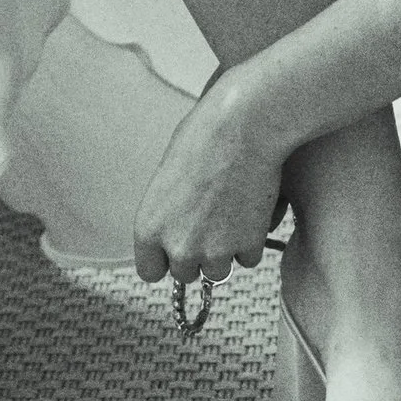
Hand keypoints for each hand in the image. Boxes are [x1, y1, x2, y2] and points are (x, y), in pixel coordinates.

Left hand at [133, 68, 289, 291]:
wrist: (242, 126)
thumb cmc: (203, 137)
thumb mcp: (167, 176)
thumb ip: (166, 212)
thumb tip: (175, 227)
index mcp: (149, 228)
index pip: (150, 271)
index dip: (165, 259)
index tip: (177, 248)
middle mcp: (178, 247)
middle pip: (186, 273)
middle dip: (197, 253)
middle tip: (211, 221)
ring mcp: (215, 251)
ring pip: (218, 271)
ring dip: (226, 251)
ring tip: (232, 213)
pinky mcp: (247, 246)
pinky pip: (248, 258)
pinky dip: (252, 240)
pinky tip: (251, 209)